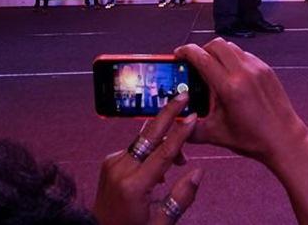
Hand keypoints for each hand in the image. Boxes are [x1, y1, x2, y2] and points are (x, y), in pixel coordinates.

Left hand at [94, 94, 202, 224]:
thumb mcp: (161, 223)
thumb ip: (181, 198)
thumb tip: (198, 172)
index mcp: (134, 186)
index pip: (163, 153)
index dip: (180, 133)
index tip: (192, 116)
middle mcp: (120, 170)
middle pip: (149, 134)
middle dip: (168, 113)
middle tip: (182, 95)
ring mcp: (112, 164)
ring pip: (144, 141)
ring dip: (163, 140)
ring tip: (181, 159)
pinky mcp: (109, 162)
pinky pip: (135, 148)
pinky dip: (150, 150)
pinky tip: (160, 165)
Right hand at [175, 39, 307, 167]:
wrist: (283, 139)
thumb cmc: (251, 139)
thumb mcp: (215, 134)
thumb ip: (190, 127)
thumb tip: (173, 119)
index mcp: (229, 87)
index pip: (202, 57)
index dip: (186, 52)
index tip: (178, 54)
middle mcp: (243, 72)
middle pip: (216, 44)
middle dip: (201, 50)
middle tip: (194, 63)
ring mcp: (257, 68)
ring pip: (231, 47)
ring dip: (218, 53)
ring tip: (212, 70)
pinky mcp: (266, 69)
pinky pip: (244, 55)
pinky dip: (233, 59)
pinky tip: (231, 77)